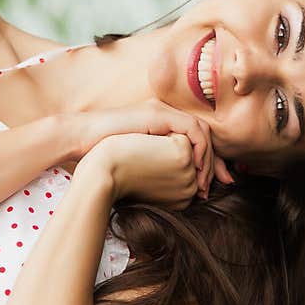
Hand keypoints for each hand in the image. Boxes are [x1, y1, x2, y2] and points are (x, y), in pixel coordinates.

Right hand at [64, 99, 234, 198]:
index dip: (209, 163)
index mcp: (161, 129)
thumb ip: (157, 173)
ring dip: (208, 157)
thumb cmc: (101, 157)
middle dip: (216, 162)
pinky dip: (199, 148)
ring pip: (202, 131)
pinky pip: (192, 129)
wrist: (81, 142)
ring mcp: (162, 113)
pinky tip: (196, 167)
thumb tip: (177, 192)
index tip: (212, 187)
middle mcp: (166, 117)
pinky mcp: (158, 114)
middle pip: (204, 136)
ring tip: (205, 180)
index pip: (196, 143)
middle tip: (223, 183)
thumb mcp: (137, 166)